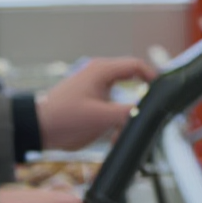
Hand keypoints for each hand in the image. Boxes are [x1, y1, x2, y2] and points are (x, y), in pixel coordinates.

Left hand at [36, 56, 156, 151]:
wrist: (37, 129)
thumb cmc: (63, 117)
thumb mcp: (101, 116)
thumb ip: (128, 112)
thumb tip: (148, 112)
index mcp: (101, 71)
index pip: (136, 65)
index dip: (153, 76)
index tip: (163, 92)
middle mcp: (100, 76)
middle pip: (133, 82)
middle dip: (140, 103)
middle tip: (147, 115)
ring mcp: (96, 89)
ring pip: (124, 99)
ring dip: (126, 117)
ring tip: (122, 134)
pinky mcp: (93, 102)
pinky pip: (113, 109)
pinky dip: (116, 122)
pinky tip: (113, 137)